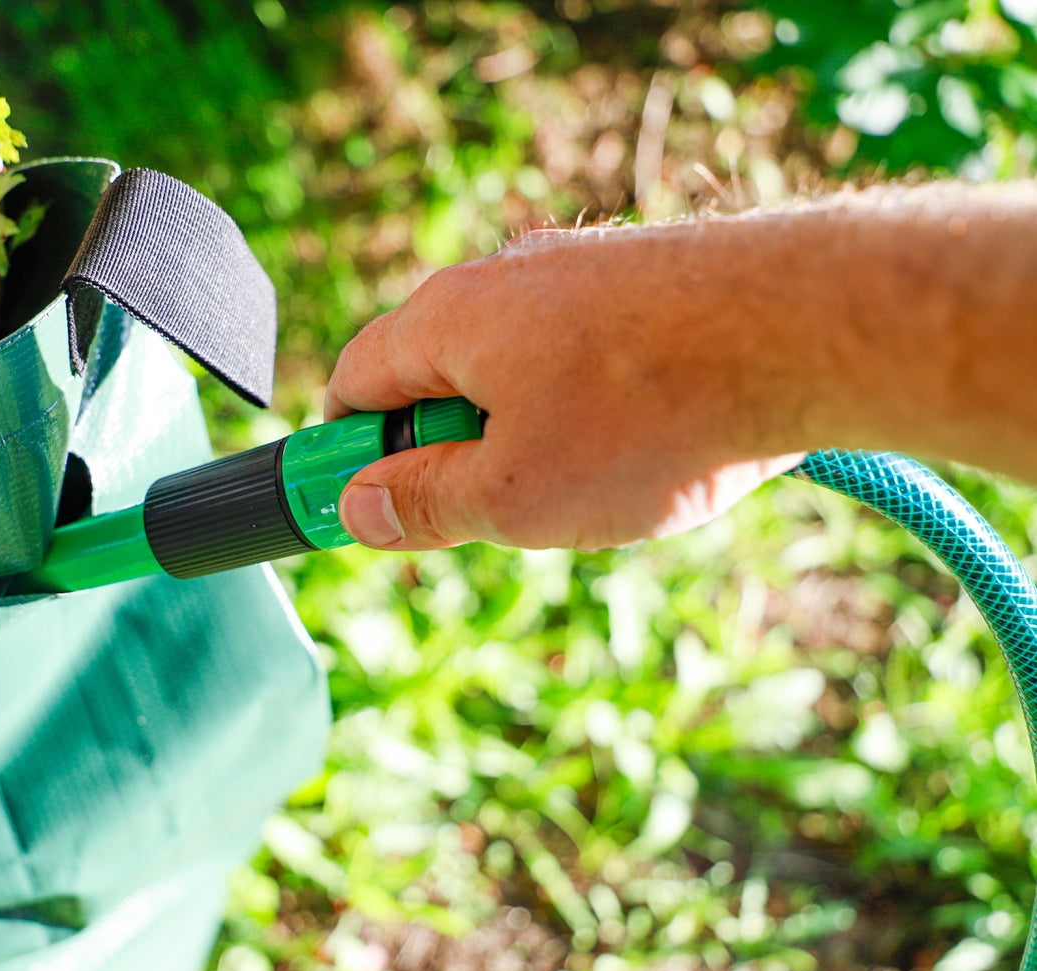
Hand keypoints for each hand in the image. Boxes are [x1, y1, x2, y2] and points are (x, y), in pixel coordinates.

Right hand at [324, 228, 805, 551]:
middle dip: (445, 454)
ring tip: (587, 489)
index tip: (360, 509)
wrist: (809, 329)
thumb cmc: (651, 414)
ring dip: (521, 437)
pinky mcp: (643, 280)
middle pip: (433, 377)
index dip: (344, 455)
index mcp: (445, 321)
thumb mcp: (514, 495)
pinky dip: (585, 410)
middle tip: (487, 517)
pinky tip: (644, 449)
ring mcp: (578, 271)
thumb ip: (423, 504)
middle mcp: (502, 278)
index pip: (353, 382)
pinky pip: (579, 356)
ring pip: (512, 371)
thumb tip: (357, 508)